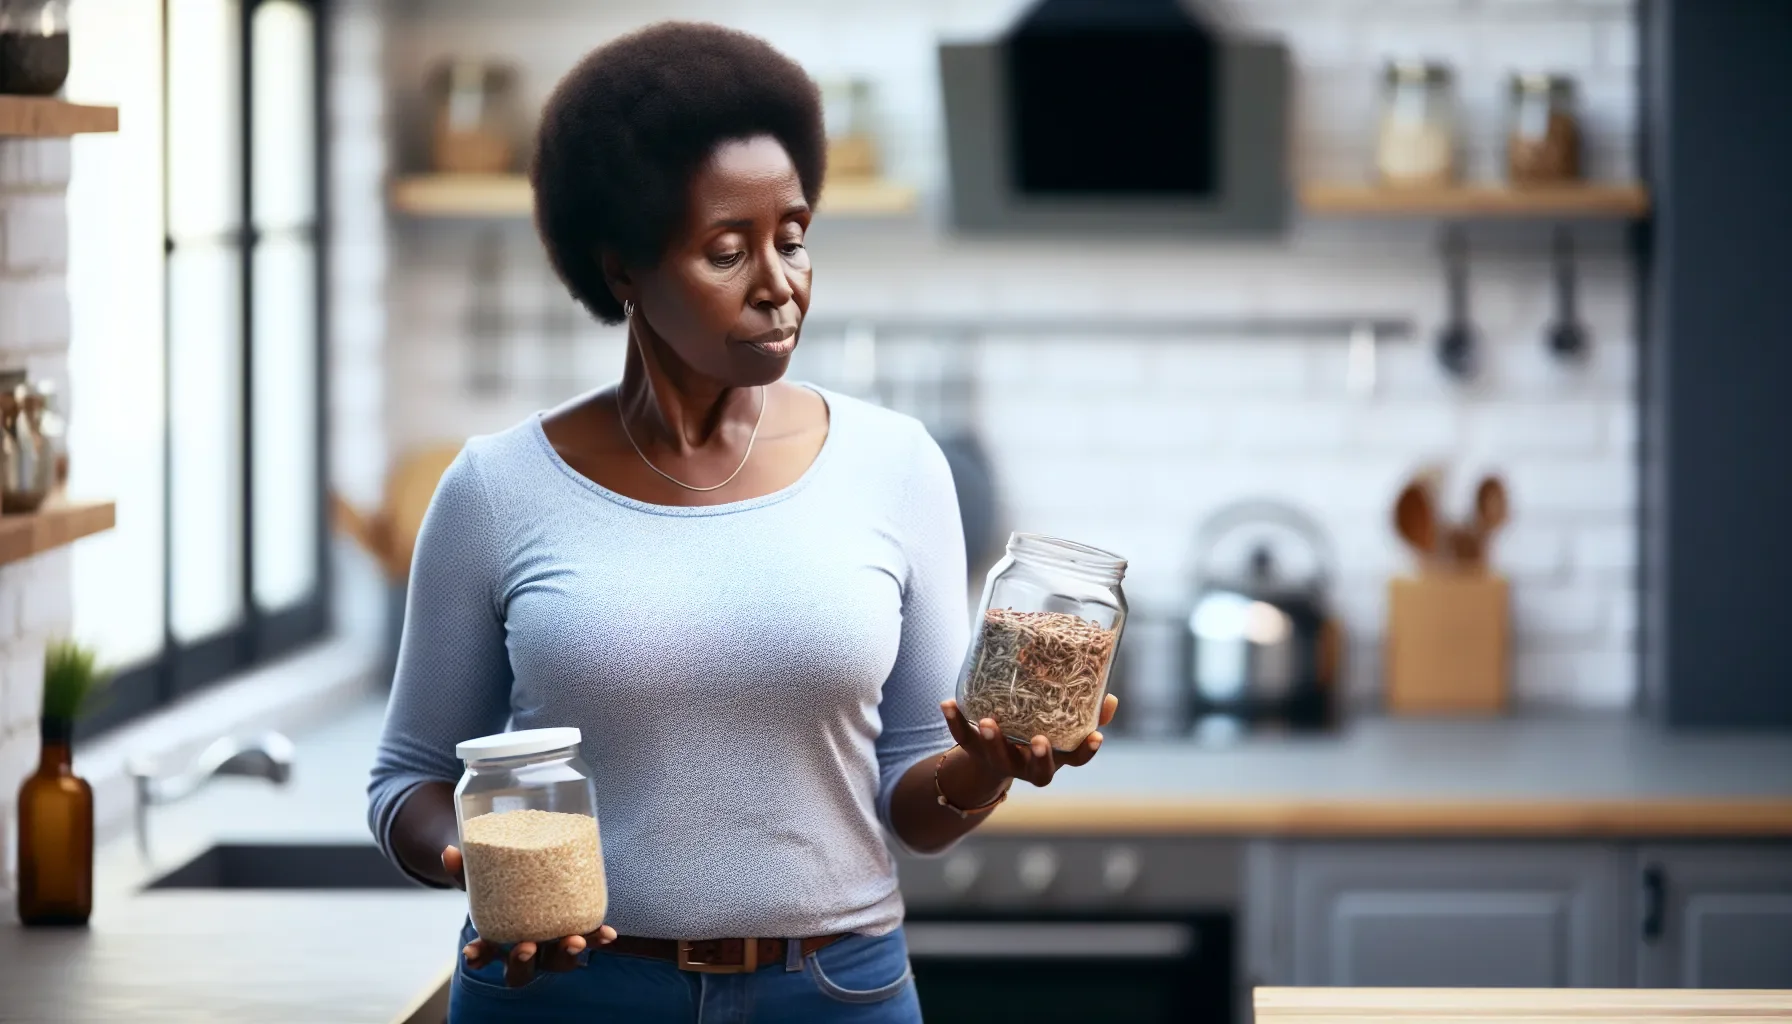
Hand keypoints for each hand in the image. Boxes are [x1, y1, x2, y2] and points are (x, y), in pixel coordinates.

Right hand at [441, 844, 617, 987]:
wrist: (534, 882)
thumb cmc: (505, 887)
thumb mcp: (485, 879)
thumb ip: (466, 870)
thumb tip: (448, 851)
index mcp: (500, 940)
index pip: (486, 955)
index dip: (480, 956)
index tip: (472, 954)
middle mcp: (527, 949)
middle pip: (524, 969)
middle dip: (523, 963)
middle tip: (525, 948)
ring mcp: (553, 946)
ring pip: (558, 962)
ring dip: (566, 954)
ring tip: (574, 940)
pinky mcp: (579, 933)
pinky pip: (589, 941)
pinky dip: (598, 939)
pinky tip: (608, 934)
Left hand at [939, 693, 1117, 790]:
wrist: (992, 761)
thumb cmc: (1037, 735)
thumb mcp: (1062, 728)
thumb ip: (1086, 714)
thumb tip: (1109, 697)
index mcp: (1053, 759)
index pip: (1076, 760)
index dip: (1087, 751)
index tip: (1096, 737)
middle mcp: (1027, 766)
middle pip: (1036, 770)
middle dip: (1039, 757)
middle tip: (1038, 741)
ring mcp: (1000, 760)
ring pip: (996, 756)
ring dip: (993, 740)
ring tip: (987, 721)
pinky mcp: (974, 749)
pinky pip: (962, 738)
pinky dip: (954, 721)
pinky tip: (947, 702)